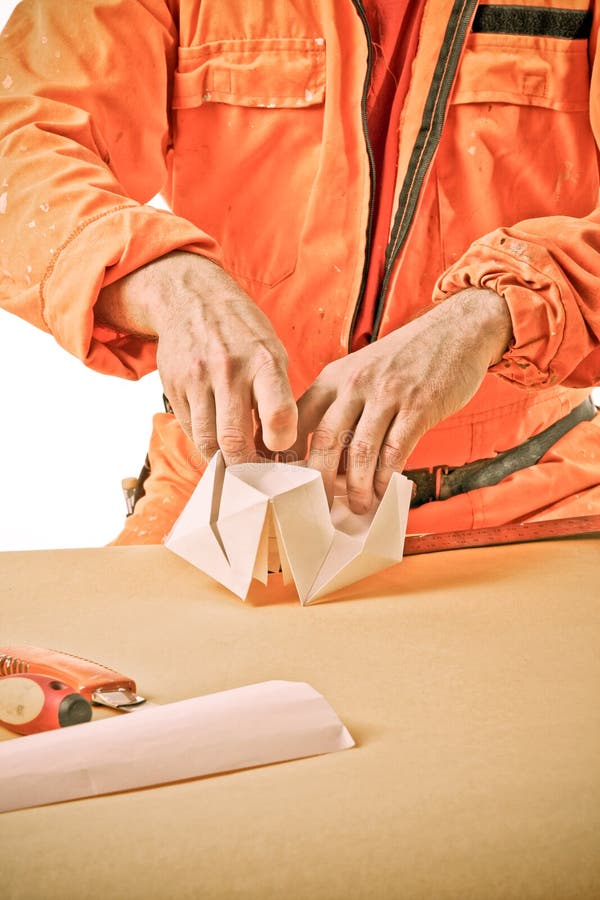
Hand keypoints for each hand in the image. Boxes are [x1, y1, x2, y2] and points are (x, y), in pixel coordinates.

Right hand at [97, 251, 296, 462]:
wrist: (192, 298)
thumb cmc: (243, 332)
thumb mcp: (273, 352)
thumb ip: (278, 396)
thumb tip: (280, 449)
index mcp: (264, 361)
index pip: (279, 416)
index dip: (282, 444)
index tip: (281, 450)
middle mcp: (229, 370)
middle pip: (235, 440)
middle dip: (248, 468)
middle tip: (257, 474)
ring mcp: (197, 379)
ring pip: (207, 442)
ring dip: (223, 461)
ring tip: (237, 462)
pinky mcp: (174, 387)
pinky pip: (190, 430)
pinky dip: (205, 443)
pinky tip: (217, 440)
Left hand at [291, 288, 512, 512]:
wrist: (458, 328)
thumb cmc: (408, 358)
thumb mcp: (363, 370)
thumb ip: (344, 407)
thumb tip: (332, 461)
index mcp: (334, 377)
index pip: (299, 419)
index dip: (291, 455)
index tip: (290, 482)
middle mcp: (355, 384)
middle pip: (326, 440)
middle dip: (321, 481)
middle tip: (320, 507)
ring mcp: (387, 394)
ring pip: (361, 452)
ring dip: (358, 487)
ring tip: (358, 506)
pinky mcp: (418, 407)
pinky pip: (395, 451)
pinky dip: (387, 478)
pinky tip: (384, 492)